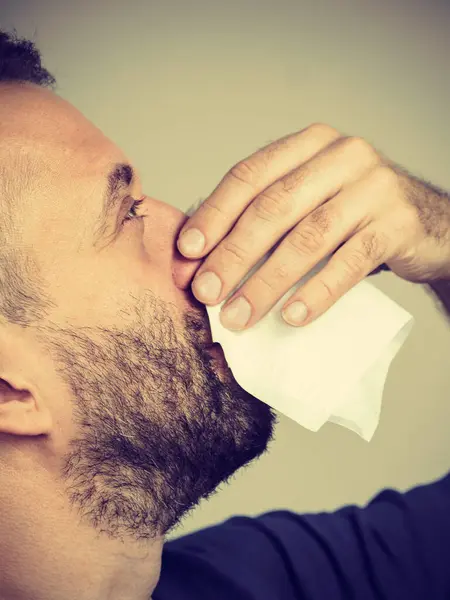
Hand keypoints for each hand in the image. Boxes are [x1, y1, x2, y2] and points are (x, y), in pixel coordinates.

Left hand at [177, 123, 449, 330]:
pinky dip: (317, 292)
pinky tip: (291, 316)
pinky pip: (349, 263)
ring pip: (307, 238)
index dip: (214, 214)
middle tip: (206, 293)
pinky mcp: (397, 223)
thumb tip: (200, 257)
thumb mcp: (310, 202)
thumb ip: (265, 217)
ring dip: (266, 282)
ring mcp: (372, 187)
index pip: (250, 175)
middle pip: (273, 207)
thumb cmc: (352, 216)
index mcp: (309, 145)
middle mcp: (341, 156)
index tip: (187, 252)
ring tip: (239, 316)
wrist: (427, 223)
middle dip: (233, 254)